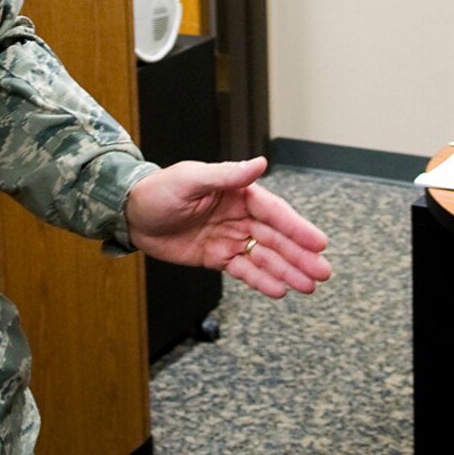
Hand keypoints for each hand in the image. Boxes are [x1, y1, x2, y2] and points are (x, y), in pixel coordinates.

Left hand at [124, 157, 331, 297]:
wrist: (131, 215)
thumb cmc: (159, 190)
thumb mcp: (192, 178)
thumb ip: (226, 176)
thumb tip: (259, 164)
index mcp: (238, 193)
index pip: (274, 212)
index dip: (297, 228)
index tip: (319, 243)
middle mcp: (239, 215)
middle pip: (276, 238)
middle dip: (300, 256)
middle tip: (322, 273)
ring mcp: (230, 237)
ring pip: (265, 257)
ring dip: (287, 271)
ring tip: (308, 286)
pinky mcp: (217, 257)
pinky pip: (244, 270)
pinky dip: (261, 280)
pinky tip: (279, 290)